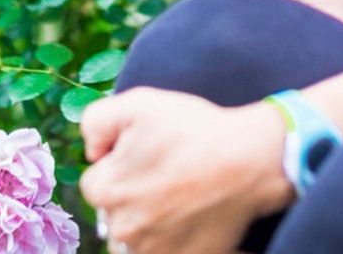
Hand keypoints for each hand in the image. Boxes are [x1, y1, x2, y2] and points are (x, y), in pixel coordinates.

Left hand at [79, 87, 292, 253]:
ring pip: (138, 235)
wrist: (248, 161)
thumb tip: (93, 152)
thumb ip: (96, 122)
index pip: (96, 181)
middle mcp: (122, 228)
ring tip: (180, 196)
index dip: (121, 163)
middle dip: (134, 193)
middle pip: (116, 211)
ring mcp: (151, 250)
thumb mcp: (138, 103)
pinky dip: (173, 236)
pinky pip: (164, 249)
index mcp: (105, 191)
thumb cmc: (193, 130)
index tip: (148, 154)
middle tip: (168, 172)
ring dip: (150, 219)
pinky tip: (191, 215)